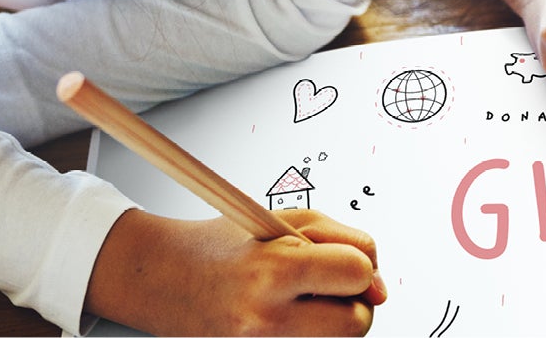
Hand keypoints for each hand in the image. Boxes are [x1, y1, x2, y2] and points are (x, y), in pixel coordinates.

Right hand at [88, 208, 383, 335]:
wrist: (167, 279)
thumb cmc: (228, 245)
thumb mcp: (286, 220)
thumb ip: (344, 242)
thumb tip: (379, 284)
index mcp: (275, 272)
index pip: (357, 273)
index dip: (360, 264)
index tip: (344, 261)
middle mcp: (267, 319)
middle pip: (357, 322)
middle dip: (355, 301)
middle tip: (328, 285)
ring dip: (336, 320)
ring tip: (306, 300)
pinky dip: (313, 334)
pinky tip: (293, 317)